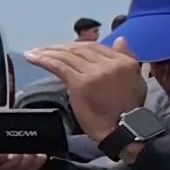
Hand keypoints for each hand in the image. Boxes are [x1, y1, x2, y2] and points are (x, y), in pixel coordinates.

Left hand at [27, 40, 147, 139]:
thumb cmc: (129, 110)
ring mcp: (93, 72)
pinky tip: (32, 57)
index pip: (95, 47)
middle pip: (79, 49)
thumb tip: (119, 40)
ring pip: (67, 56)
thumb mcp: (137, 81)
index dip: (76, 46)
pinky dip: (43, 59)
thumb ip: (127, 59)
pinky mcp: (80, 82)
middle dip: (60, 48)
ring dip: (48, 52)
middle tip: (45, 49)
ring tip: (34, 52)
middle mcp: (109, 63)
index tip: (63, 48)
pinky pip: (58, 66)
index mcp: (123, 61)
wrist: (122, 129)